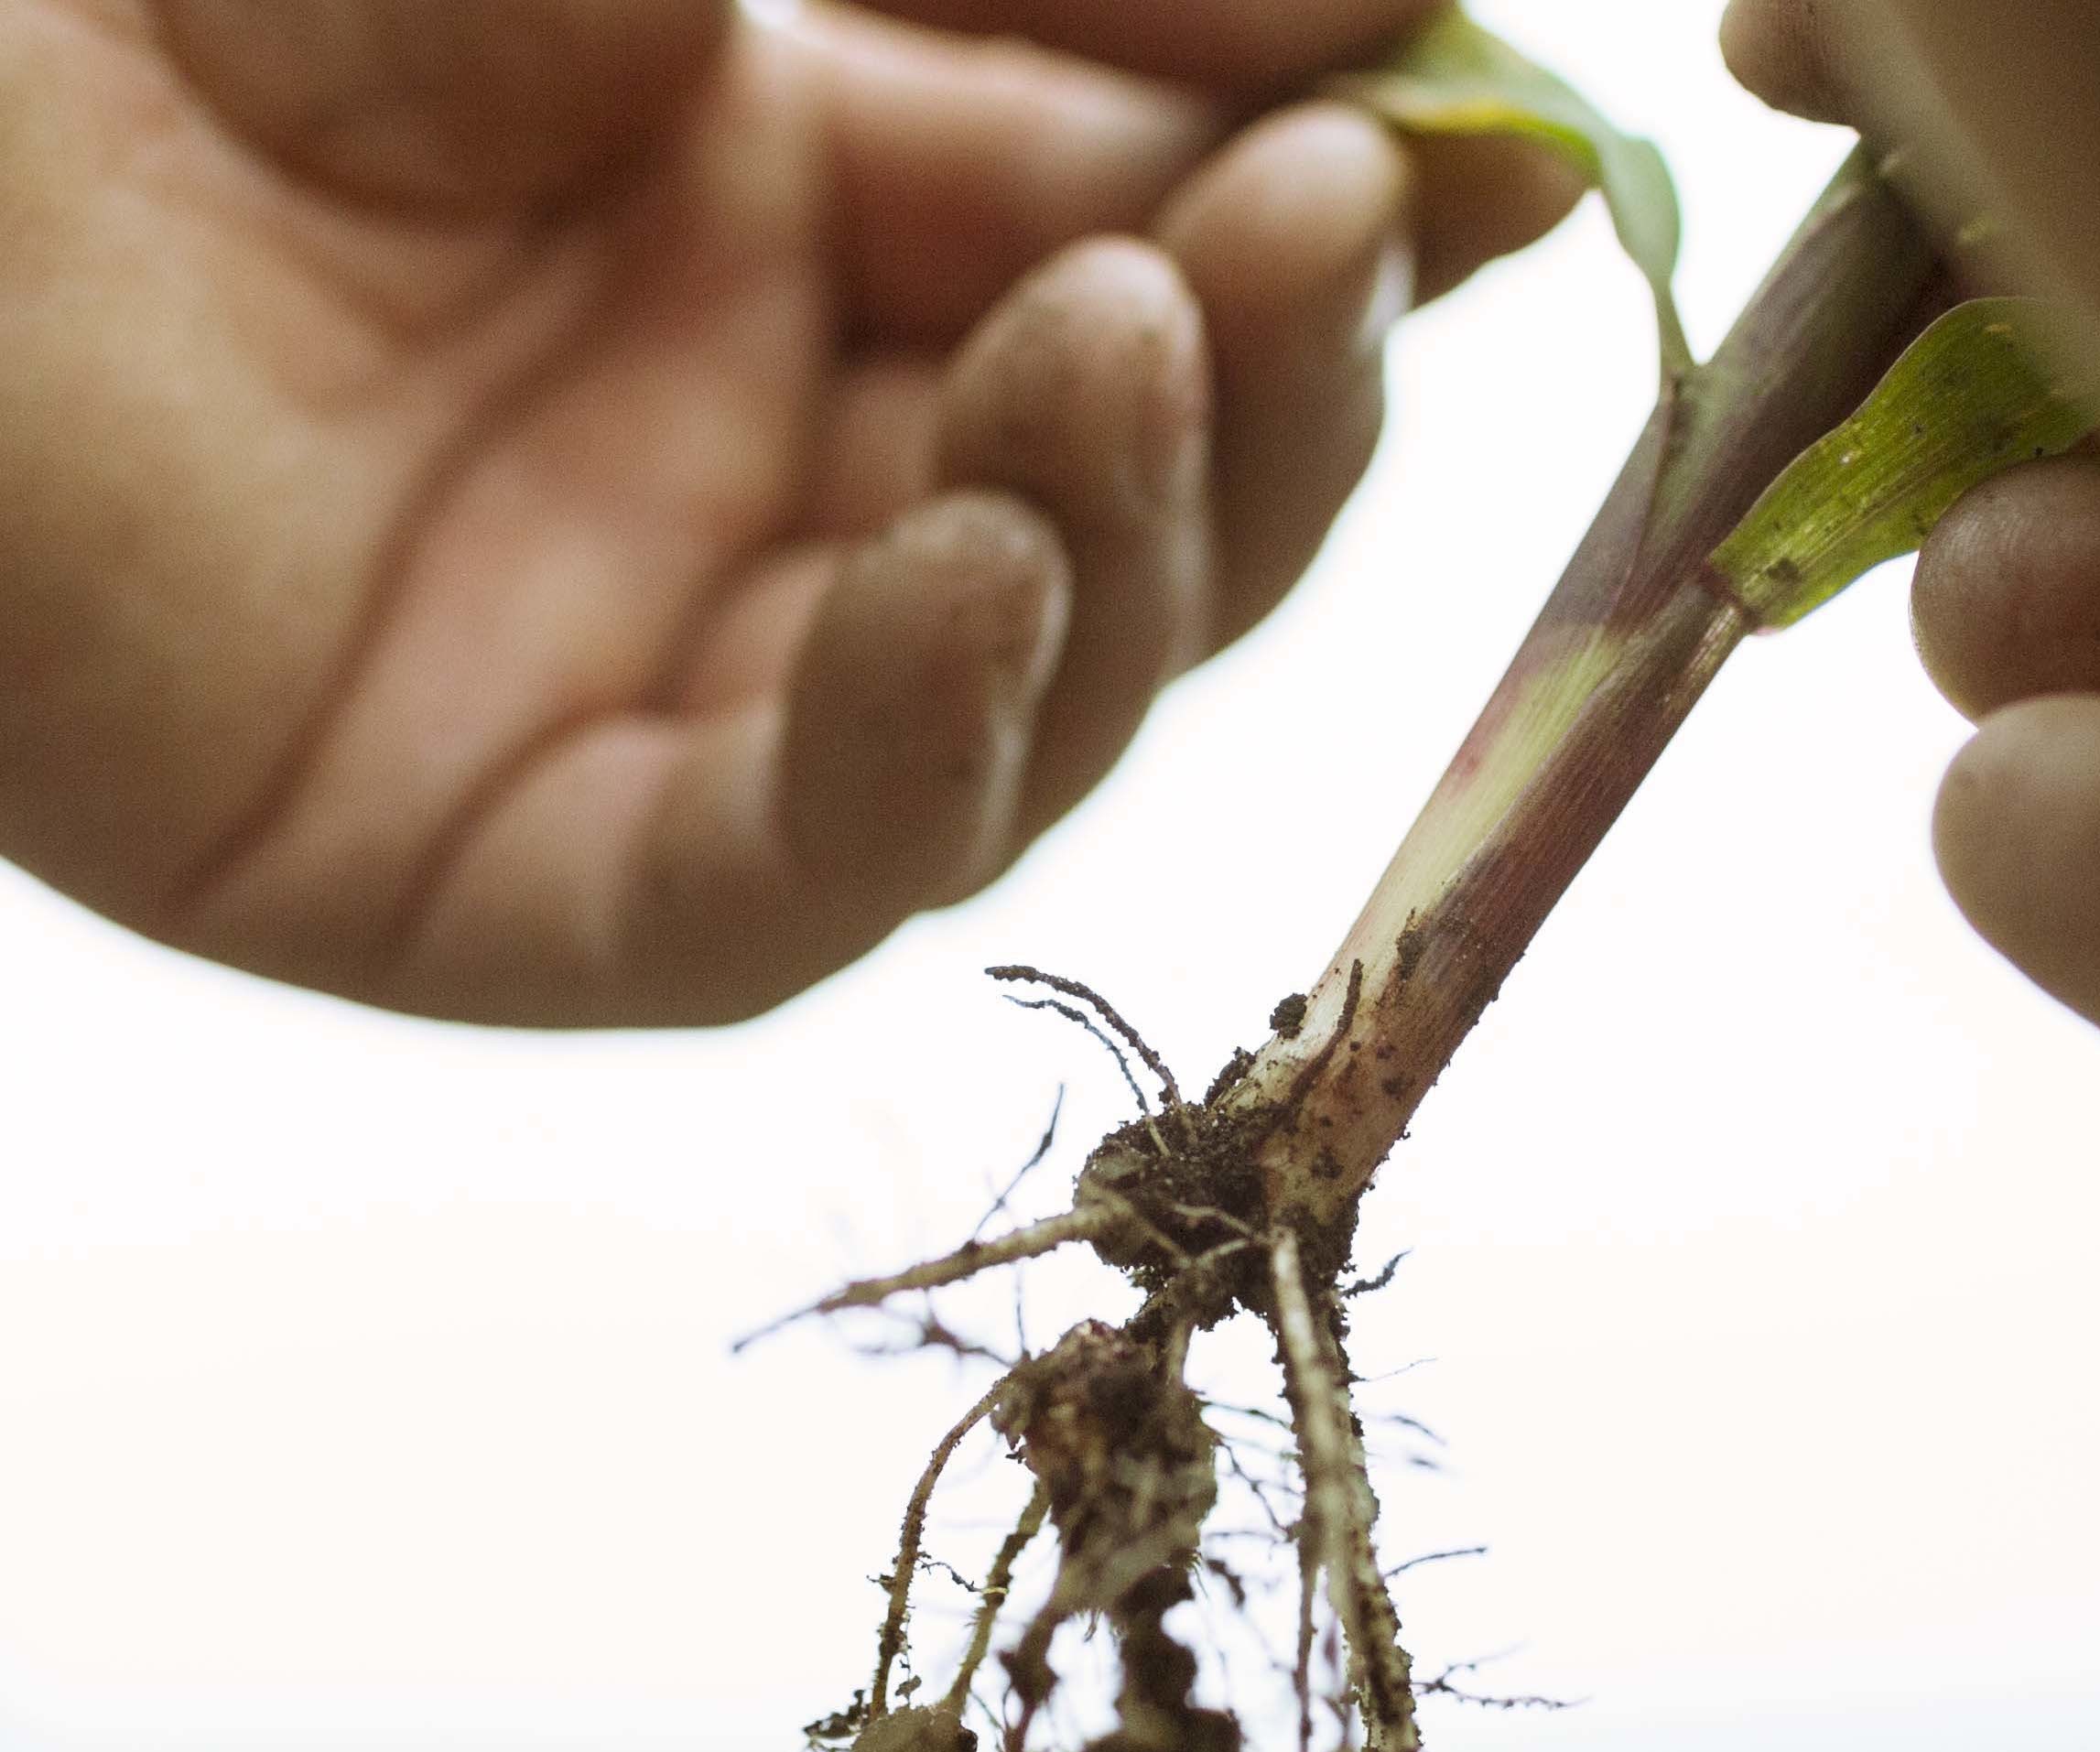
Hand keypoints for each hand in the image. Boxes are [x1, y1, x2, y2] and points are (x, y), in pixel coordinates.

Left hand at [0, 0, 1574, 1025]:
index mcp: (788, 233)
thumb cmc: (179, 11)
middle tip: (1320, 228)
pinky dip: (914, 748)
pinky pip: (780, 874)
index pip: (1144, 271)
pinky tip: (975, 575)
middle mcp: (752, 485)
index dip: (1329, 231)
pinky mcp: (518, 883)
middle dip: (1259, 392)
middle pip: (1131, 530)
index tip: (1487, 152)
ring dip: (1120, 555)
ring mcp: (652, 699)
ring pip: (1012, 724)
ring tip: (1119, 342)